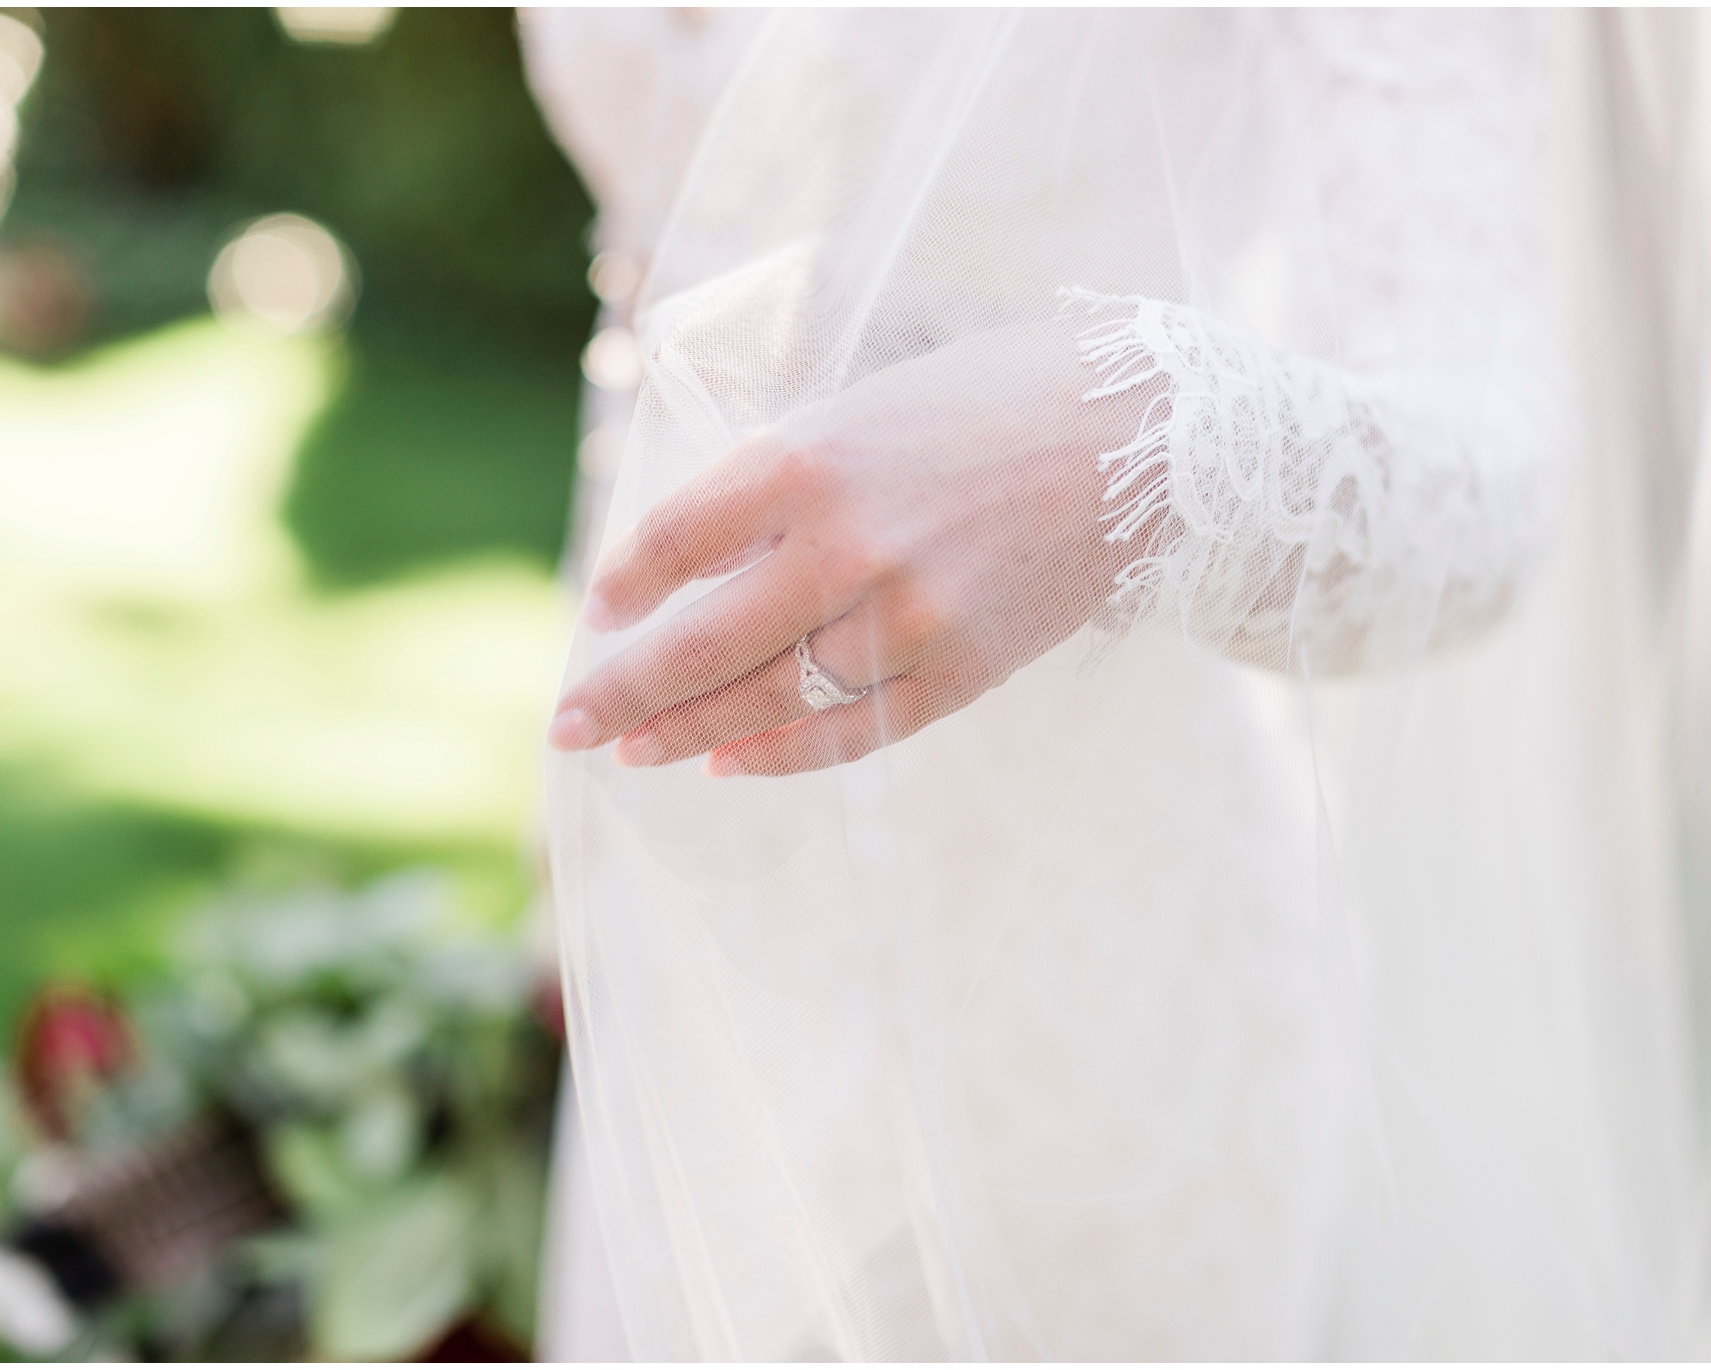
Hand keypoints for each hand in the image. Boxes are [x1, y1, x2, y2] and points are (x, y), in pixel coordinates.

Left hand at [547, 319, 1139, 775]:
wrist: (1143, 438)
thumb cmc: (992, 400)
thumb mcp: (866, 405)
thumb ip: (778, 482)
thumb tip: (695, 564)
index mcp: (813, 456)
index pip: (678, 538)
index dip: (626, 584)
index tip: (596, 613)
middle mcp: (850, 543)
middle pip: (703, 640)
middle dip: (623, 690)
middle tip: (567, 725)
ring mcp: (908, 618)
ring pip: (769, 697)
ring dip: (687, 731)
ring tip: (631, 751)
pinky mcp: (961, 669)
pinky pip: (849, 730)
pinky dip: (780, 754)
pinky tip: (725, 763)